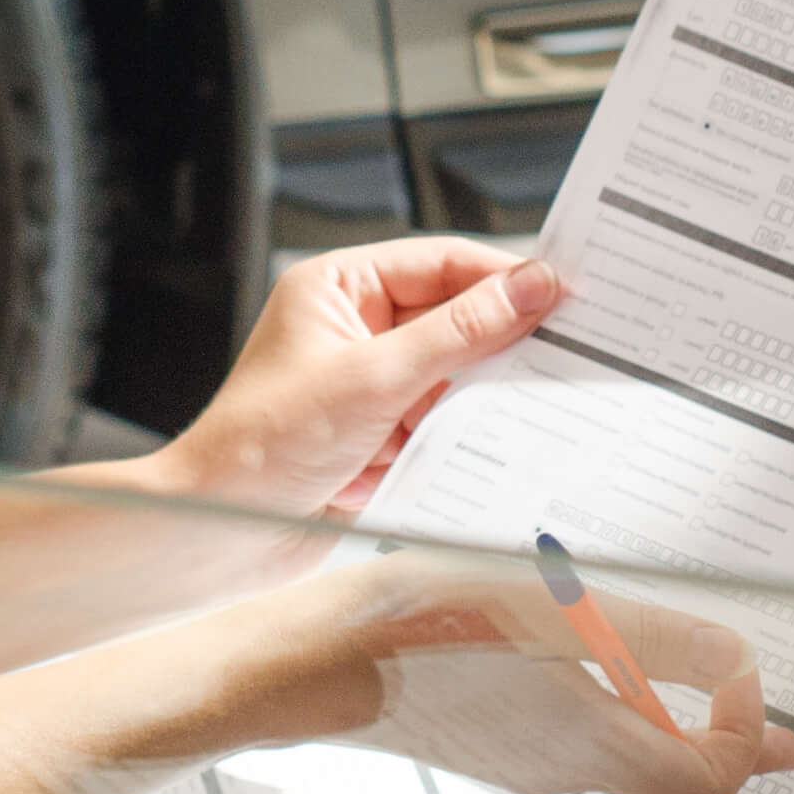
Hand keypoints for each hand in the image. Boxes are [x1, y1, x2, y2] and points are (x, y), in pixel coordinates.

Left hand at [152, 239, 566, 520]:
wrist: (221, 530)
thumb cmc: (265, 443)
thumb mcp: (376, 378)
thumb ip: (460, 333)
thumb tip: (529, 290)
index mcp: (337, 287)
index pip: (439, 263)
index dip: (501, 277)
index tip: (562, 293)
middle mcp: (352, 329)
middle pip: (451, 317)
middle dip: (502, 339)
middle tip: (572, 349)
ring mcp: (366, 385)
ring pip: (452, 375)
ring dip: (485, 394)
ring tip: (540, 403)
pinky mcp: (376, 436)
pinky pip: (440, 423)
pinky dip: (465, 436)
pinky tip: (497, 447)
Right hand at [222, 550, 793, 793]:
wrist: (324, 659)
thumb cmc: (430, 628)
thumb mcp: (558, 611)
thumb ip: (654, 639)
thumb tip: (731, 660)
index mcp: (593, 741)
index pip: (710, 779)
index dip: (749, 737)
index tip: (745, 677)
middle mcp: (568, 768)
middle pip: (679, 786)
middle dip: (733, 751)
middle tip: (784, 736)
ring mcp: (528, 765)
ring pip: (633, 770)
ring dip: (680, 736)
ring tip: (709, 696)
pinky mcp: (495, 748)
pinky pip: (586, 750)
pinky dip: (625, 722)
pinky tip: (614, 675)